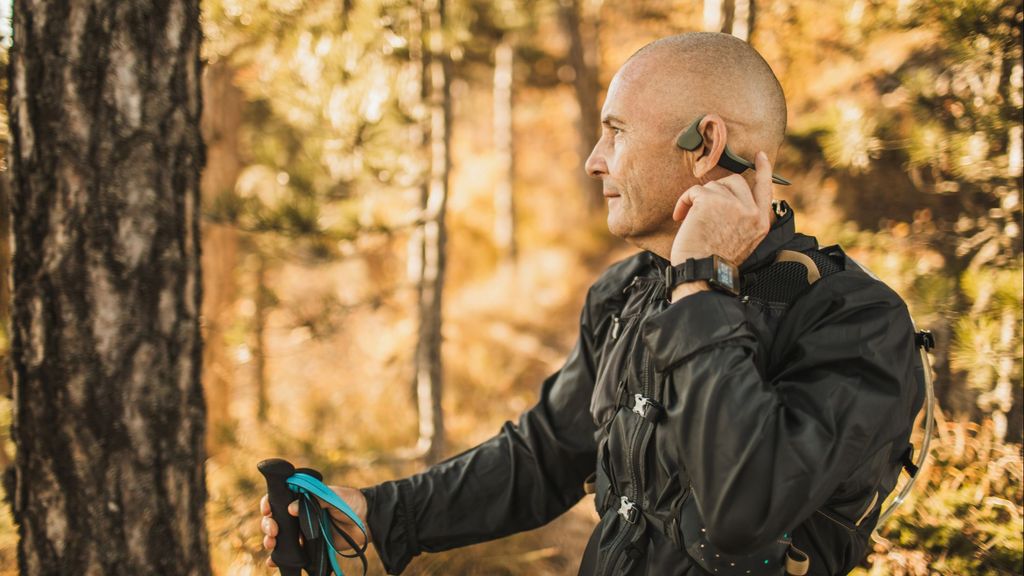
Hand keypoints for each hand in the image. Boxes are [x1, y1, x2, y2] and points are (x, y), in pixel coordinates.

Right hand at [260, 485, 370, 568]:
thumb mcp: (334, 496)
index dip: (269, 504)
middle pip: (275, 519)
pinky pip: (291, 552)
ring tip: (271, 544)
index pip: (279, 498)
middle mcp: (298, 514)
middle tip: (273, 531)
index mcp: (302, 497)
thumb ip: (313, 500)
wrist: (367, 521)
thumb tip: (290, 508)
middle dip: (268, 525)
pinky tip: (273, 562)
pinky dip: (279, 558)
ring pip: (279, 536)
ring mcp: (302, 530)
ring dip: (270, 540)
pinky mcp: (309, 546)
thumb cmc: (350, 502)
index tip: (267, 510)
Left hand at [670, 151, 773, 266]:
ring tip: (690, 220)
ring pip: (713, 186)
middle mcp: (750, 211)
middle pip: (735, 181)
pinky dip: (684, 201)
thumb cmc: (715, 262)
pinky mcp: (711, 200)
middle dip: (717, 189)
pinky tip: (680, 216)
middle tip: (702, 204)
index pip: (765, 189)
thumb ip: (744, 219)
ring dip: (698, 200)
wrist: (703, 273)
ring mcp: (732, 204)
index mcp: (761, 222)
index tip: (760, 156)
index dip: (763, 170)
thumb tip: (732, 199)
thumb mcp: (743, 241)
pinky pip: (695, 190)